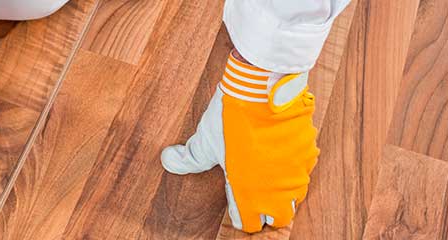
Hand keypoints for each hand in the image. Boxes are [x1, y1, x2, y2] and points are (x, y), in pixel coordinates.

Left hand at [161, 51, 318, 232]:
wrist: (260, 87)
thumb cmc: (230, 116)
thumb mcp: (204, 140)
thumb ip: (188, 158)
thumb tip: (168, 161)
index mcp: (249, 192)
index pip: (250, 223)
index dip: (243, 217)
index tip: (237, 209)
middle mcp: (277, 188)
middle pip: (280, 217)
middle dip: (269, 213)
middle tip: (257, 201)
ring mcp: (297, 171)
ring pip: (296, 196)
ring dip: (284, 193)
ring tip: (269, 180)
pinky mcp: (310, 151)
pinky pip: (305, 169)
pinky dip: (295, 168)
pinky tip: (283, 157)